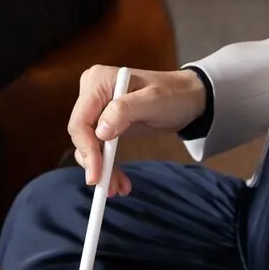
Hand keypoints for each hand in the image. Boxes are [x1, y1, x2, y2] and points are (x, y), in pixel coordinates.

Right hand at [67, 66, 206, 195]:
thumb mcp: (153, 100)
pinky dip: (107, 165)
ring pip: (88, 145)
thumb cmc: (173, 95)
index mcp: (98, 81)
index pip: (81, 121)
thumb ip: (124, 111)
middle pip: (82, 135)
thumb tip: (99, 133)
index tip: (97, 175)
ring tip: (117, 188)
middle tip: (109, 188)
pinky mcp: (104, 122)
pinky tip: (119, 180)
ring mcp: (97, 107)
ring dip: (101, 168)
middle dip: (94, 163)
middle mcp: (91, 92)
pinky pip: (99, 147)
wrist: (188, 98)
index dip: (86, 149)